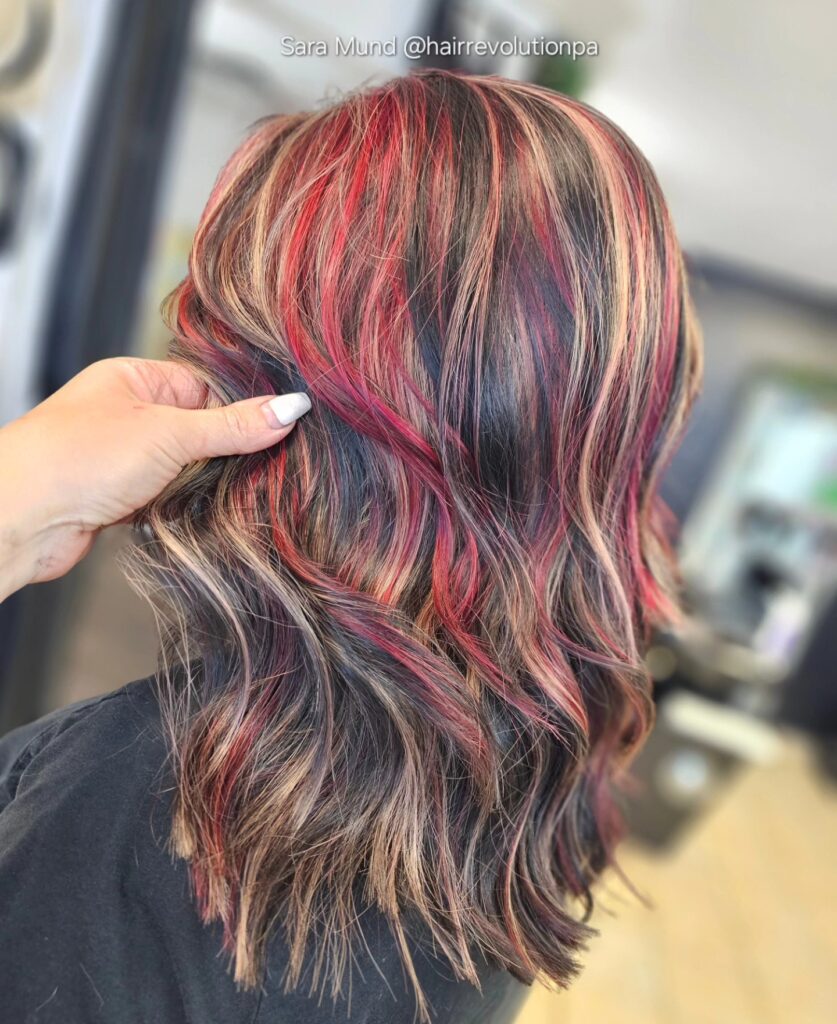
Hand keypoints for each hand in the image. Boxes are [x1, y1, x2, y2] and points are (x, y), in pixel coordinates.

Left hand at [0, 357, 310, 600]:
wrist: (19, 520)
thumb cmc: (75, 458)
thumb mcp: (168, 434)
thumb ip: (232, 426)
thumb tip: (291, 407)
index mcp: (135, 379)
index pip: (207, 386)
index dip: (244, 406)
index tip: (286, 425)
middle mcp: (127, 413)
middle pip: (200, 428)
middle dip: (229, 449)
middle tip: (273, 462)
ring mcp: (122, 457)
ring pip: (185, 466)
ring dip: (206, 482)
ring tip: (244, 490)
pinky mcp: (119, 499)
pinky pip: (168, 497)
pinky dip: (185, 506)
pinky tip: (207, 512)